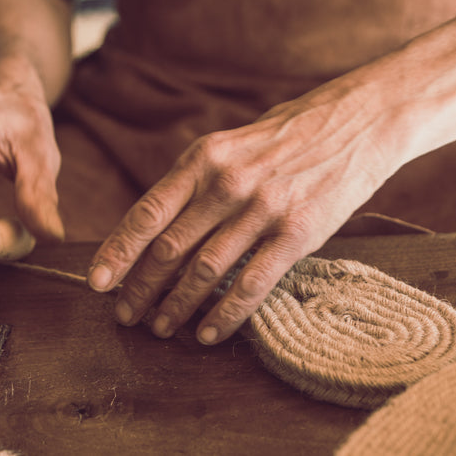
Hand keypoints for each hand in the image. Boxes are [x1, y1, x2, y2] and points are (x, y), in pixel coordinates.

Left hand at [87, 79, 397, 344]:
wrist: (358, 121)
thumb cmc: (291, 135)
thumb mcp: (233, 143)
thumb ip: (198, 180)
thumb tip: (159, 226)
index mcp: (204, 157)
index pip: (147, 212)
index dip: (118, 251)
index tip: (97, 282)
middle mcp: (227, 183)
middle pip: (169, 248)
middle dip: (140, 288)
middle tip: (124, 315)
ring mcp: (263, 209)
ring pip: (205, 271)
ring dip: (176, 306)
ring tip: (161, 328)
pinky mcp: (298, 233)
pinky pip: (251, 284)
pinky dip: (224, 315)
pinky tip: (209, 333)